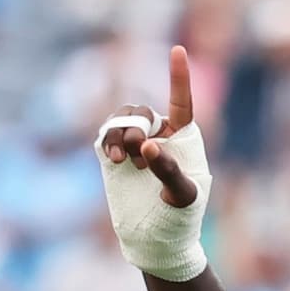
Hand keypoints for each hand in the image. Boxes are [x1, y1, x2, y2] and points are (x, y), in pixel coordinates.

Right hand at [99, 45, 201, 209]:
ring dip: (119, 134)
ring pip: (121, 119)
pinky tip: (114, 158)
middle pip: (141, 112)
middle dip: (135, 128)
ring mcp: (134, 145)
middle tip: (137, 154)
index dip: (178, 76)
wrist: (155, 241)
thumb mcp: (184, 195)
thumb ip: (168, 169)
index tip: (178, 49)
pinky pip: (106, 135)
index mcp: (183, 138)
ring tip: (124, 160)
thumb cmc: (180, 218)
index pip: (181, 102)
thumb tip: (146, 144)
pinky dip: (108, 141)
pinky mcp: (115, 157)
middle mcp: (158, 135)